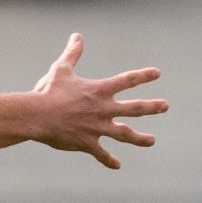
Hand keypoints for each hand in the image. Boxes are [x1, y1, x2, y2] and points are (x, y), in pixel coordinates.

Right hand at [27, 33, 166, 169]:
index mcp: (100, 91)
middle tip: (166, 106)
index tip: (157, 73)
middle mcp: (103, 109)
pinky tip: (117, 166)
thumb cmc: (47, 91)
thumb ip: (73, 53)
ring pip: (124, 134)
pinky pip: (101, 153)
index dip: (143, 76)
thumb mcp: (61, 69)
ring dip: (139, 138)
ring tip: (152, 141)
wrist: (36, 116)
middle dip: (152, 107)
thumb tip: (77, 36)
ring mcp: (97, 127)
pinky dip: (109, 160)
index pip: (127, 80)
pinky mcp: (87, 143)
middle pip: (134, 109)